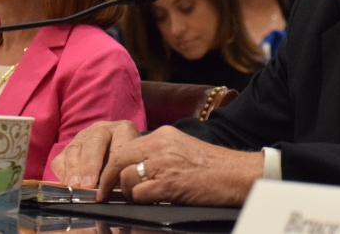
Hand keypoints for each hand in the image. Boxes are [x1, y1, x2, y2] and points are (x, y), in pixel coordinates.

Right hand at [52, 120, 140, 188]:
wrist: (115, 152)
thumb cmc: (126, 161)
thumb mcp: (130, 163)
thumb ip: (124, 172)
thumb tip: (113, 189)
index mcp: (123, 129)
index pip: (118, 145)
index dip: (111, 166)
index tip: (106, 185)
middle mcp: (101, 129)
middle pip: (93, 143)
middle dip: (89, 165)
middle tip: (87, 184)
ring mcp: (82, 136)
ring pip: (74, 149)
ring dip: (74, 170)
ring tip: (75, 185)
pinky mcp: (68, 147)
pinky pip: (61, 158)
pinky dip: (63, 172)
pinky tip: (67, 184)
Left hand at [100, 125, 263, 205]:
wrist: (236, 174)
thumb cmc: (212, 166)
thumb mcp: (182, 148)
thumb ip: (158, 153)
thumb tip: (134, 168)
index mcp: (163, 135)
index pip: (125, 148)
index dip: (111, 167)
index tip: (105, 180)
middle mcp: (160, 144)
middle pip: (119, 160)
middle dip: (108, 180)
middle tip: (103, 195)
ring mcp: (164, 163)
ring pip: (126, 179)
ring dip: (127, 193)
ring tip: (136, 200)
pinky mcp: (169, 184)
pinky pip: (139, 195)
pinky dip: (138, 202)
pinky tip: (149, 203)